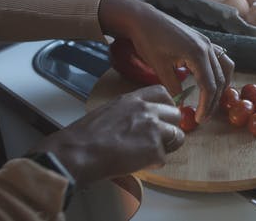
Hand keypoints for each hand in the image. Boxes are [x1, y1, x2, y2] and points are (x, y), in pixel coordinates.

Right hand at [30, 85, 183, 187]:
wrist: (78, 152)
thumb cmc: (86, 136)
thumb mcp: (110, 110)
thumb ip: (130, 112)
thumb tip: (142, 121)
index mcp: (134, 99)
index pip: (162, 92)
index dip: (167, 105)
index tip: (165, 115)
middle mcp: (147, 110)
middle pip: (175, 115)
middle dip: (170, 128)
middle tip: (157, 140)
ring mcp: (154, 128)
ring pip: (177, 136)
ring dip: (166, 147)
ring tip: (146, 154)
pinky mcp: (155, 149)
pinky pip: (163, 158)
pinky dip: (153, 164)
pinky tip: (136, 163)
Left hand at [98, 0, 233, 122]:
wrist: (144, 19)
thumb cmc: (149, 41)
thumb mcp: (159, 67)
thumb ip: (173, 87)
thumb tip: (181, 105)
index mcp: (198, 54)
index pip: (208, 86)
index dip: (205, 105)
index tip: (199, 119)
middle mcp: (208, 48)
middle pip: (219, 80)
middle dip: (213, 101)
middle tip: (204, 117)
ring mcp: (208, 43)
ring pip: (225, 69)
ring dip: (222, 86)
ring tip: (212, 101)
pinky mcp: (204, 41)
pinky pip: (221, 59)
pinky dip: (221, 73)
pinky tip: (214, 82)